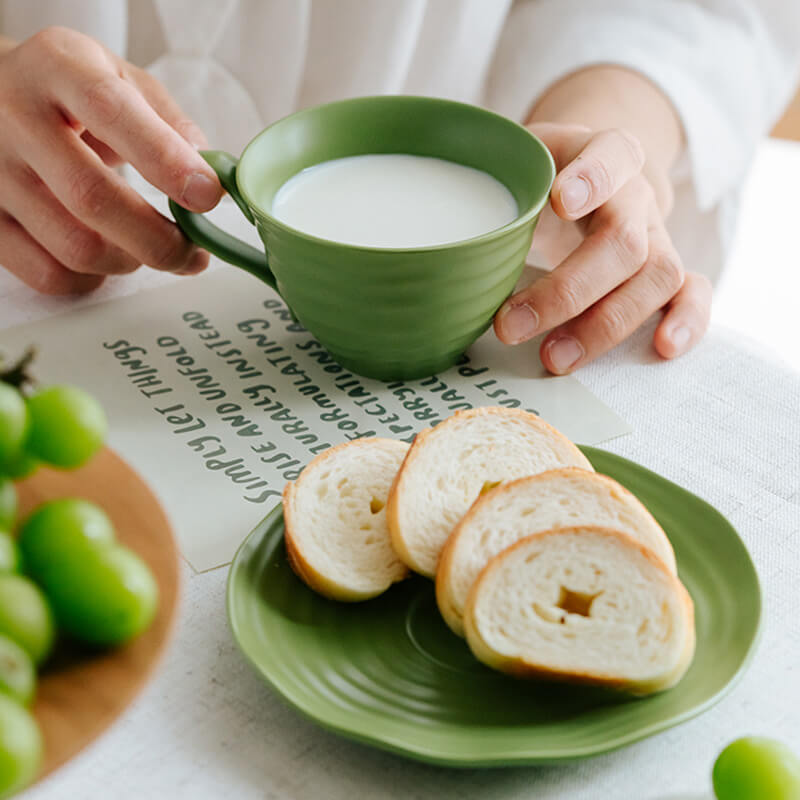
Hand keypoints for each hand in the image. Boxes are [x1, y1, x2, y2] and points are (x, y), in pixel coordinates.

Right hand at [0, 27, 222, 293]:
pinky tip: (109, 257)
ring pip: (75, 247)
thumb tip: (210, 180)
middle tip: (194, 251)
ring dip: (132, 261)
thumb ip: (172, 124)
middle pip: (92, 196)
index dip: (166, 160)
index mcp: (57, 67)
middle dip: (160, 238)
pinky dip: (93, 280)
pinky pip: (48, 275)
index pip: (110, 111)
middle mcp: (14, 117)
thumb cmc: (72, 94)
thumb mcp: (122, 80)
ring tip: (152, 248)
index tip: (208, 196)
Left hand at [494, 122, 711, 373]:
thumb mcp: (517, 161)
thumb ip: (490, 181)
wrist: (589, 178)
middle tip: (510, 327)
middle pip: (624, 241)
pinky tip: (662, 349)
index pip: (612, 154)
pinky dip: (687, 320)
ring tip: (553, 359)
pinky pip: (693, 291)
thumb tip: (442, 236)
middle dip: (567, 291)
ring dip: (604, 324)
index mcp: (602, 154)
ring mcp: (657, 235)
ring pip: (657, 276)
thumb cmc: (541, 177)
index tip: (557, 202)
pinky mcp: (667, 270)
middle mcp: (637, 197)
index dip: (593, 178)